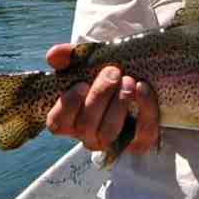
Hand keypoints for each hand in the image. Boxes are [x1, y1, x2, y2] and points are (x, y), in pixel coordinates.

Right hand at [44, 44, 159, 152]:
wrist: (141, 82)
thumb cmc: (105, 79)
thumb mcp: (86, 64)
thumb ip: (68, 57)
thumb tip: (53, 56)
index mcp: (71, 120)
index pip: (57, 123)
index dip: (68, 105)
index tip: (82, 84)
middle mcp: (89, 136)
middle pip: (86, 126)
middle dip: (99, 96)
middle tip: (113, 72)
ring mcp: (114, 142)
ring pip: (109, 132)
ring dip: (118, 104)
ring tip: (128, 81)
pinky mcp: (140, 142)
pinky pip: (142, 130)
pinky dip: (144, 107)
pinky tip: (142, 87)